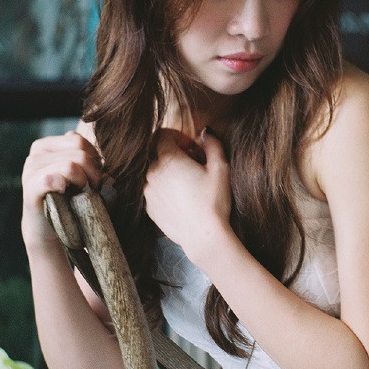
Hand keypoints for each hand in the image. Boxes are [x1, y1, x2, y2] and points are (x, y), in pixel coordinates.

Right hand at [21, 126, 103, 246]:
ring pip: (72, 165)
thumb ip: (82, 155)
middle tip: (92, 188)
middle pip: (79, 151)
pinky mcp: (31, 187)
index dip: (94, 158)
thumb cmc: (67, 199)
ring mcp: (31, 170)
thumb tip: (99, 152)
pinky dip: (66, 188)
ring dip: (83, 182)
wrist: (48, 230)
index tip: (94, 177)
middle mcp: (35, 154)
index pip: (78, 140)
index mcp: (46, 145)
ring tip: (80, 193)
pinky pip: (56, 179)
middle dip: (93, 171)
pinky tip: (65, 196)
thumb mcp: (76, 172)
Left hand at [143, 128, 231, 258]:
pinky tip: (182, 198)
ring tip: (187, 183)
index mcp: (168, 159)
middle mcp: (152, 173)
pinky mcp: (149, 207)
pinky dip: (164, 188)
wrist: (204, 236)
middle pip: (157, 152)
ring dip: (168, 171)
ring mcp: (148, 192)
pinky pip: (154, 189)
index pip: (162, 134)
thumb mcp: (220, 168)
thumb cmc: (213, 201)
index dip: (178, 136)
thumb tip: (205, 132)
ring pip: (155, 172)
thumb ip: (212, 143)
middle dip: (174, 154)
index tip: (191, 148)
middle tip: (193, 165)